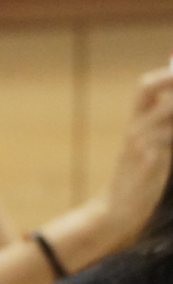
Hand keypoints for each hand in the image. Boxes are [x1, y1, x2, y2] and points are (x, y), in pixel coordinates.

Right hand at [104, 67, 172, 238]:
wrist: (116, 209)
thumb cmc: (139, 178)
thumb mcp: (150, 148)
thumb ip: (163, 126)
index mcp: (135, 124)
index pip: (146, 86)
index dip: (167, 73)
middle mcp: (135, 130)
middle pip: (149, 88)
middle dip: (172, 80)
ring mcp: (139, 144)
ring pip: (167, 111)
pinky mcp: (147, 162)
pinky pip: (167, 139)